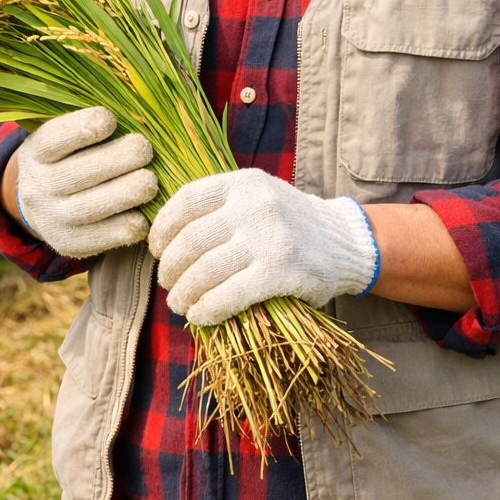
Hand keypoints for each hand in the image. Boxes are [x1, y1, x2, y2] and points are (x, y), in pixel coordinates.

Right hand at [13, 107, 156, 258]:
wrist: (40, 205)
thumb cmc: (68, 157)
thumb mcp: (65, 135)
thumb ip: (91, 123)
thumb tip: (137, 109)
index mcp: (37, 152)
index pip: (55, 139)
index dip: (85, 127)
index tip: (111, 119)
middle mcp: (38, 187)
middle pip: (80, 173)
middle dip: (119, 159)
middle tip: (144, 149)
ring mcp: (52, 219)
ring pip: (92, 208)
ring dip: (128, 193)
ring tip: (150, 181)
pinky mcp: (69, 244)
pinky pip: (105, 237)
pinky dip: (130, 225)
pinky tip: (145, 213)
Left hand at [147, 168, 377, 326]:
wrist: (343, 241)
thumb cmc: (288, 222)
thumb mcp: (257, 196)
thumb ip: (218, 208)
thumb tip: (164, 239)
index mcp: (243, 182)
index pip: (186, 201)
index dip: (162, 229)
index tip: (156, 249)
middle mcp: (254, 205)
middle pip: (190, 240)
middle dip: (170, 268)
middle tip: (168, 283)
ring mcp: (268, 238)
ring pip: (205, 270)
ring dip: (183, 294)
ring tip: (180, 304)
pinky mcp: (281, 272)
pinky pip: (229, 296)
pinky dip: (207, 310)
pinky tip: (200, 316)